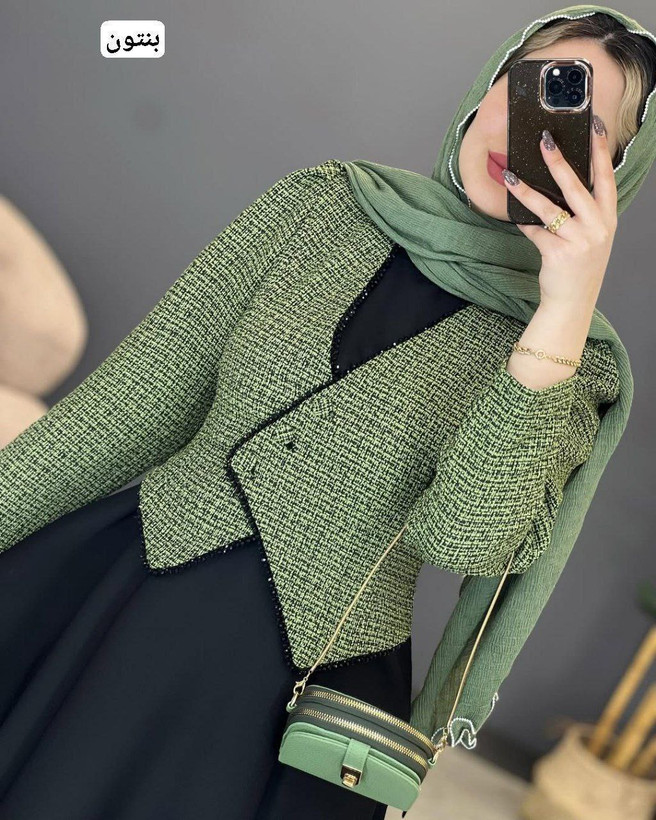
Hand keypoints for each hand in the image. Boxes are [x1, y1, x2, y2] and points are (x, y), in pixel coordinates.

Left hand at [503, 114, 617, 314]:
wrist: (573, 302)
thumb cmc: (580, 267)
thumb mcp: (592, 237)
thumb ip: (584, 213)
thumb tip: (558, 184)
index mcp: (607, 219)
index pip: (606, 178)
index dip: (600, 151)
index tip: (594, 127)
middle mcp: (597, 227)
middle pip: (576, 186)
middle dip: (558, 161)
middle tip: (545, 140)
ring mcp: (578, 240)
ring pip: (547, 208)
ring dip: (526, 191)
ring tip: (510, 176)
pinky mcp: (557, 252)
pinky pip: (534, 230)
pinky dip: (523, 223)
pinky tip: (515, 217)